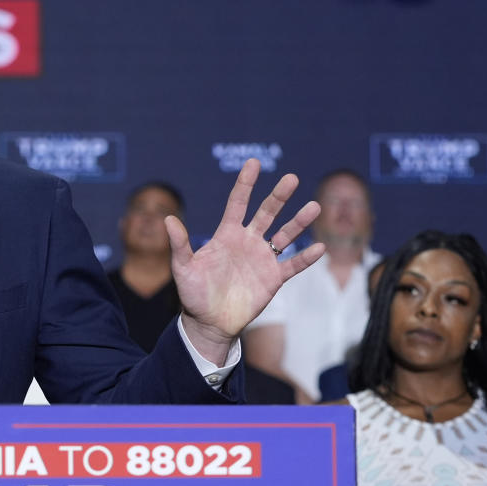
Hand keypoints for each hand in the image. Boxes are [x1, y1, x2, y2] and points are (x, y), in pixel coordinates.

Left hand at [165, 159, 324, 363]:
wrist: (209, 322)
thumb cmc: (193, 294)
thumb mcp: (183, 268)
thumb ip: (179, 245)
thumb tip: (167, 219)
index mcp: (226, 234)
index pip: (238, 203)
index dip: (245, 183)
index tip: (253, 163)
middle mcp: (247, 242)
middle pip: (266, 213)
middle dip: (278, 196)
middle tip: (291, 179)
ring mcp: (262, 259)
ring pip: (285, 235)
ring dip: (298, 222)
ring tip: (314, 206)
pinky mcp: (273, 278)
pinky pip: (293, 265)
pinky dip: (306, 258)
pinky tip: (319, 247)